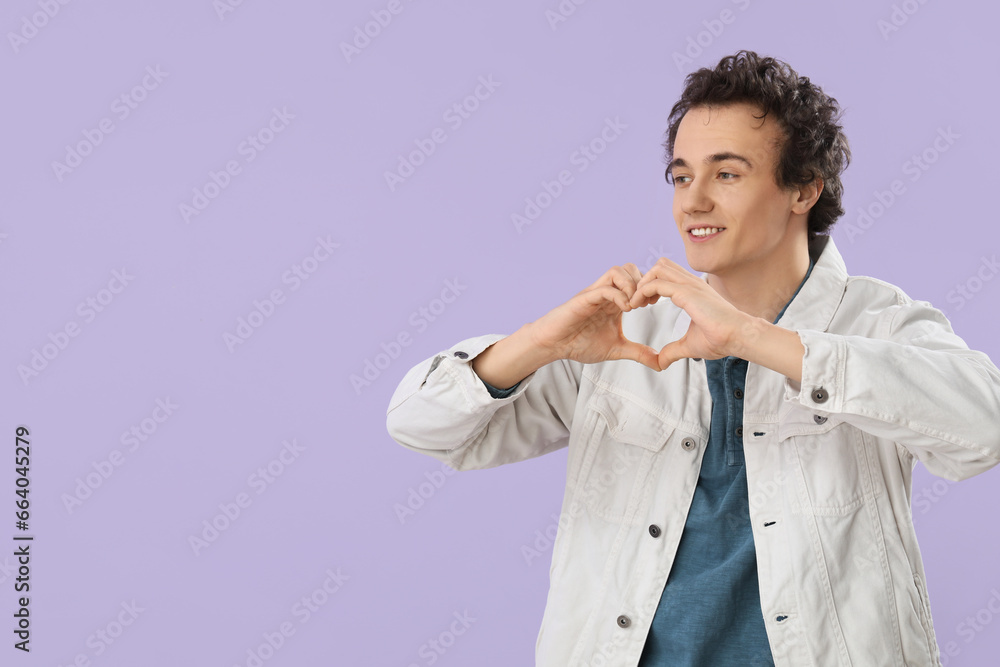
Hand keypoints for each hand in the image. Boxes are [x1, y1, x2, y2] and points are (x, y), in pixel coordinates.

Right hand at [528, 263, 662, 371]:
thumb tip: (659, 362)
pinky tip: (624, 310)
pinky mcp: (584, 299)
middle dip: (643, 283)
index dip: (649, 287)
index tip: (654, 304)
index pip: (637, 278)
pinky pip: (604, 288)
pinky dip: (619, 295)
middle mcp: (606, 293)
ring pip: (617, 271)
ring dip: (631, 286)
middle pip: (630, 268)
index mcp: (615, 300)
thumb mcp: (616, 349)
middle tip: (646, 303)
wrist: (553, 345)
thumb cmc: (579, 343)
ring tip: (634, 306)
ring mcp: (595, 294)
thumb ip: (637, 352)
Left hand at [628, 257, 749, 368]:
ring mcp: (689, 285)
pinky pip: (657, 283)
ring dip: (642, 283)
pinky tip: (638, 305)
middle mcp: (691, 283)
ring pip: (658, 268)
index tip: (645, 304)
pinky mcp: (687, 292)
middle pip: (661, 265)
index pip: (667, 274)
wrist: (738, 337)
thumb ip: (673, 350)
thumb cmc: (721, 339)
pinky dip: (642, 291)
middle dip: (645, 279)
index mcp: (693, 290)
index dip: (652, 285)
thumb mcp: (690, 345)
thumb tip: (661, 362)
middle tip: (640, 301)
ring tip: (636, 302)